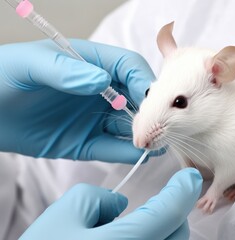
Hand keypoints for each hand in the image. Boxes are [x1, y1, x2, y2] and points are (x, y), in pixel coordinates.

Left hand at [0, 39, 154, 162]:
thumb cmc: (2, 76)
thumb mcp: (31, 65)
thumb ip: (65, 71)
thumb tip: (101, 81)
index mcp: (90, 63)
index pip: (128, 66)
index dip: (142, 80)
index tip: (148, 97)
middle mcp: (98, 91)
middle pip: (135, 98)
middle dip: (147, 111)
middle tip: (154, 126)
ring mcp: (93, 118)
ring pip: (127, 126)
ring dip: (142, 134)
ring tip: (155, 144)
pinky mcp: (85, 142)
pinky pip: (110, 148)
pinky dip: (126, 152)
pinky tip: (138, 155)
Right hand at [20, 168, 201, 239]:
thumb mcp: (64, 214)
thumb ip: (97, 198)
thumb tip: (117, 205)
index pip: (169, 212)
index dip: (183, 190)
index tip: (189, 177)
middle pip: (177, 234)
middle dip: (177, 211)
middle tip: (168, 197)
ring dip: (167, 229)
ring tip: (148, 219)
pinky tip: (134, 236)